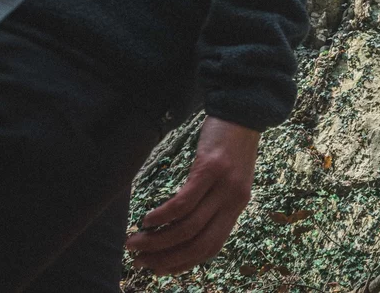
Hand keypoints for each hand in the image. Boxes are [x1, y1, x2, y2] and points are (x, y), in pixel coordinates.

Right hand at [126, 116, 260, 273]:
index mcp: (236, 207)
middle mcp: (233, 201)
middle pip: (198, 243)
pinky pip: (184, 202)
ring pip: (188, 226)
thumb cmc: (229, 146)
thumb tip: (182, 227)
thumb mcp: (227, 180)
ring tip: (135, 242)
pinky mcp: (210, 169)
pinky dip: (163, 216)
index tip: (159, 268)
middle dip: (166, 257)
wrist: (244, 111)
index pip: (211, 247)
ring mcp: (223, 186)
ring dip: (157, 240)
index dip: (183, 262)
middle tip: (140, 261)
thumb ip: (212, 203)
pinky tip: (148, 220)